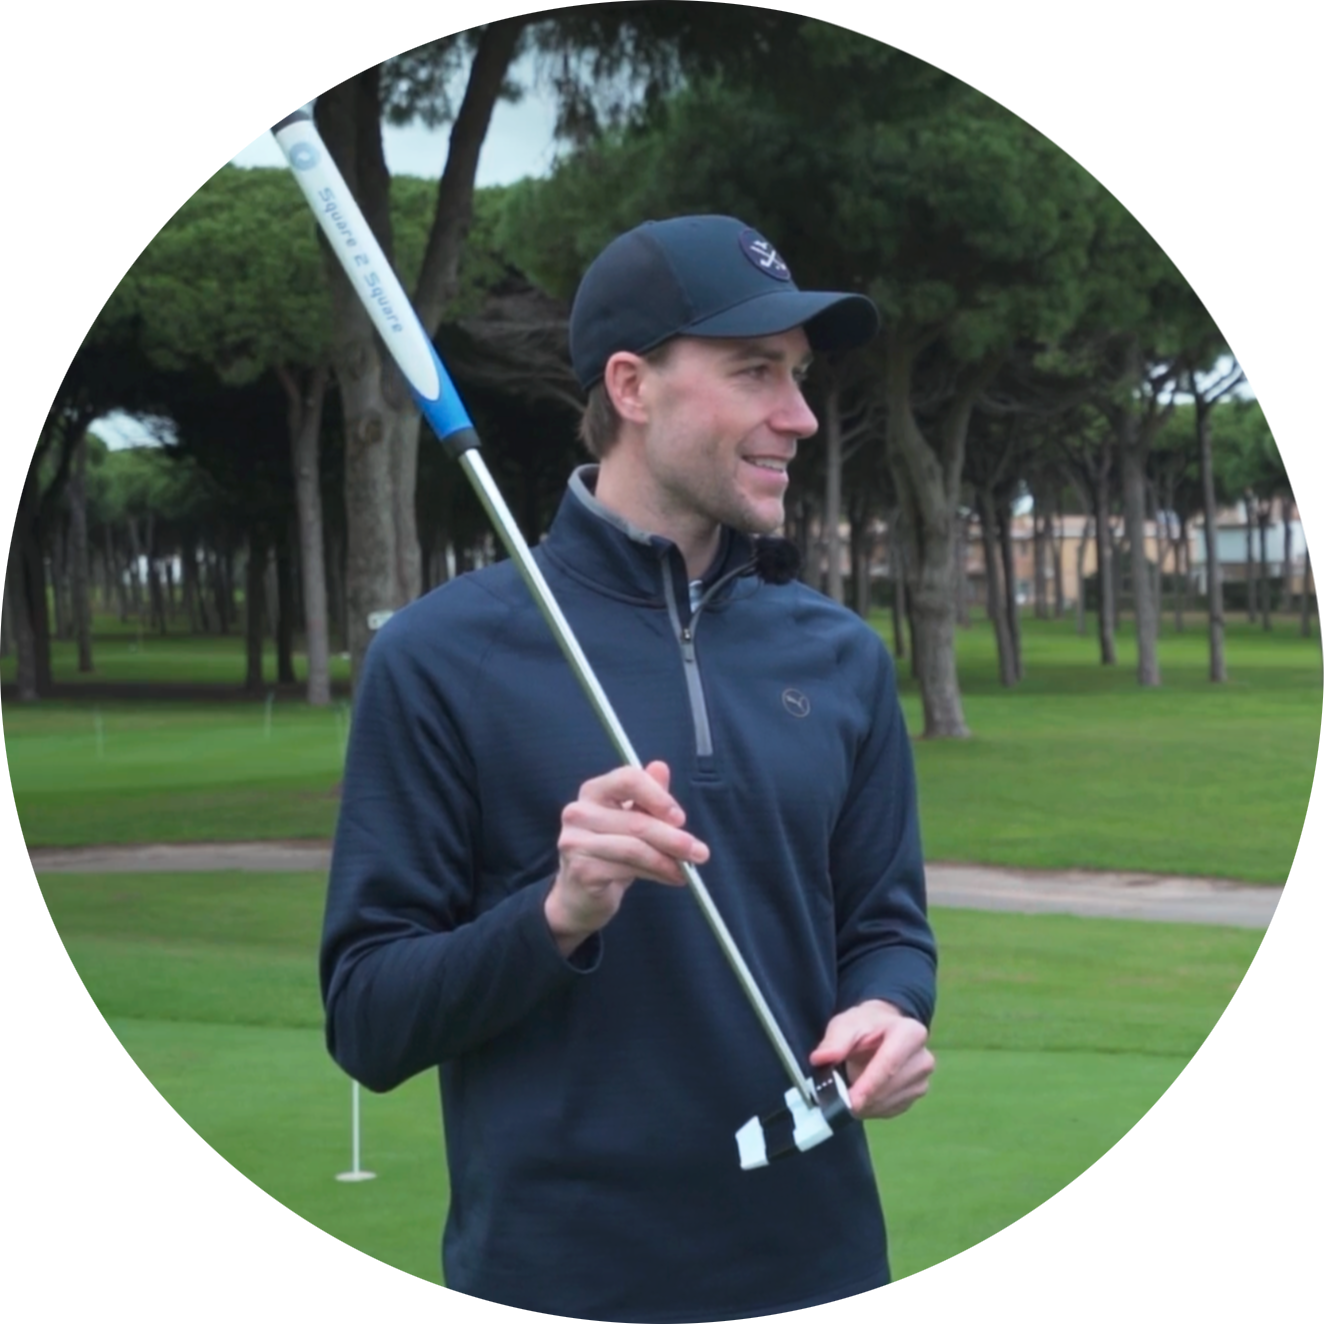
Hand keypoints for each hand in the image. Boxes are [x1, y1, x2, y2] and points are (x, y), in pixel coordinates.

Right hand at [545, 761, 708, 955]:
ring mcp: (576, 842)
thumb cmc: (611, 849)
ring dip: (667, 860)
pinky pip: (628, 869)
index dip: (659, 797)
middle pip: (637, 820)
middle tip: (700, 853)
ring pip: (634, 848)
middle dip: (674, 839)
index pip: (628, 779)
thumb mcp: (632, 818)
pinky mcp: (582, 870)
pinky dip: (656, 874)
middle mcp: (578, 811)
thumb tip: (661, 767)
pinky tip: (670, 878)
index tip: (680, 818)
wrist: (581, 892)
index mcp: (593, 790)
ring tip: (687, 870)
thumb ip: (648, 795)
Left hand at [809, 1001, 933, 1118]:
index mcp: (910, 1032)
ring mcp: (923, 1078)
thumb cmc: (866, 1025)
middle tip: (839, 1100)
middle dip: (864, 1097)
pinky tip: (863, 1099)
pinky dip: (874, 1109)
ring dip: (867, 1105)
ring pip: (892, 1102)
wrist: (884, 1029)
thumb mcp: (847, 1024)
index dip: (869, 1085)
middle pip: (891, 1087)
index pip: (889, 1064)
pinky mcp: (917, 1094)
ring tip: (848, 1095)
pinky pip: (893, 1109)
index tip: (851, 1102)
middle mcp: (923, 1057)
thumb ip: (835, 1041)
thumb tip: (820, 1059)